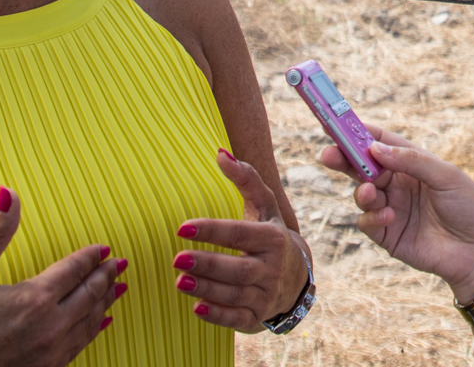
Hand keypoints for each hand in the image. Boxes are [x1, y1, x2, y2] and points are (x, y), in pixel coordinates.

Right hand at [0, 188, 124, 366]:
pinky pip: (77, 347)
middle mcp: (48, 328)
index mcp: (33, 299)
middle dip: (106, 276)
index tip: (104, 248)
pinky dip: (92, 330)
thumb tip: (8, 194)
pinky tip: (98, 323)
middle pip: (90, 295)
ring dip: (105, 302)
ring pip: (88, 322)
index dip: (91, 257)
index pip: (75, 270)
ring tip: (118, 288)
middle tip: (119, 263)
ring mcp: (47, 354)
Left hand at [173, 148, 312, 332]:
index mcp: (272, 239)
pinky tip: (197, 307)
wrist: (296, 277)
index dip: (212, 230)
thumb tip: (219, 154)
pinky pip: (237, 319)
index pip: (239, 234)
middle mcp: (273, 268)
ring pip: (234, 294)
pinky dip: (218, 315)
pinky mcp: (257, 316)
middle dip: (208, 264)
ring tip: (179, 280)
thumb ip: (245, 178)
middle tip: (177, 258)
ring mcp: (266, 294)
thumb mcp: (264, 207)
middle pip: (238, 269)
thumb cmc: (270, 235)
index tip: (182, 227)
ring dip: (206, 288)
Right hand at [320, 127, 473, 302]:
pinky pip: (367, 221)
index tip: (336, 124)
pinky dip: (372, 217)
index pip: (381, 144)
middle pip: (363, 167)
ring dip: (362, 191)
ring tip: (370, 192)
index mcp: (413, 164)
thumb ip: (412, 161)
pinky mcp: (388, 235)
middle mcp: (399, 184)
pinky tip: (388, 216)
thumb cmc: (470, 208)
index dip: (359, 134)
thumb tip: (375, 148)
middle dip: (344, 159)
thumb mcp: (447, 176)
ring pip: (362, 193)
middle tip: (329, 154)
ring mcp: (392, 209)